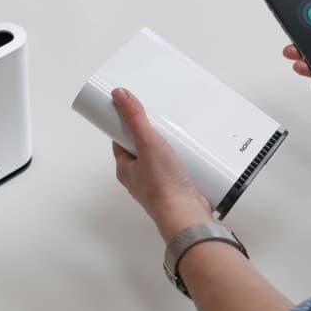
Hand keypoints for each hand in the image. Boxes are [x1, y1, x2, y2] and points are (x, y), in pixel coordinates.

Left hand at [110, 88, 212, 241]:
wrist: (185, 213)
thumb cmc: (162, 186)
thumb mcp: (146, 143)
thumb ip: (134, 119)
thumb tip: (120, 97)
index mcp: (126, 168)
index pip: (120, 140)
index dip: (126, 125)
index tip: (132, 111)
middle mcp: (140, 177)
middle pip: (141, 148)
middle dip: (151, 134)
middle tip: (159, 121)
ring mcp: (158, 183)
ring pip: (160, 159)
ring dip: (168, 148)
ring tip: (176, 135)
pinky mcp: (176, 187)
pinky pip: (175, 169)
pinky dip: (181, 160)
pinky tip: (190, 154)